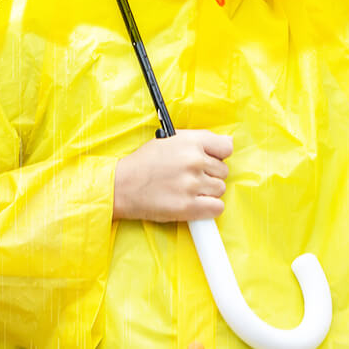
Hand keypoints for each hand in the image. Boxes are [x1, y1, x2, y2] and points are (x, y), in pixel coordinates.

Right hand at [113, 129, 231, 222]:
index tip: (211, 161)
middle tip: (191, 178)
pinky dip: (209, 208)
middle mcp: (194, 161)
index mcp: (191, 141)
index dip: (219, 155)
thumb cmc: (144, 163)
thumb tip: (228, 144)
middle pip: (223, 171)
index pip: (226, 147)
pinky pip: (217, 207)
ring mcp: (192, 184)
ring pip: (220, 189)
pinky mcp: (187, 207)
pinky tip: (195, 203)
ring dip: (208, 192)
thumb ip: (198, 140)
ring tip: (188, 190)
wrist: (121, 186)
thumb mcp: (170, 140)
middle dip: (210, 175)